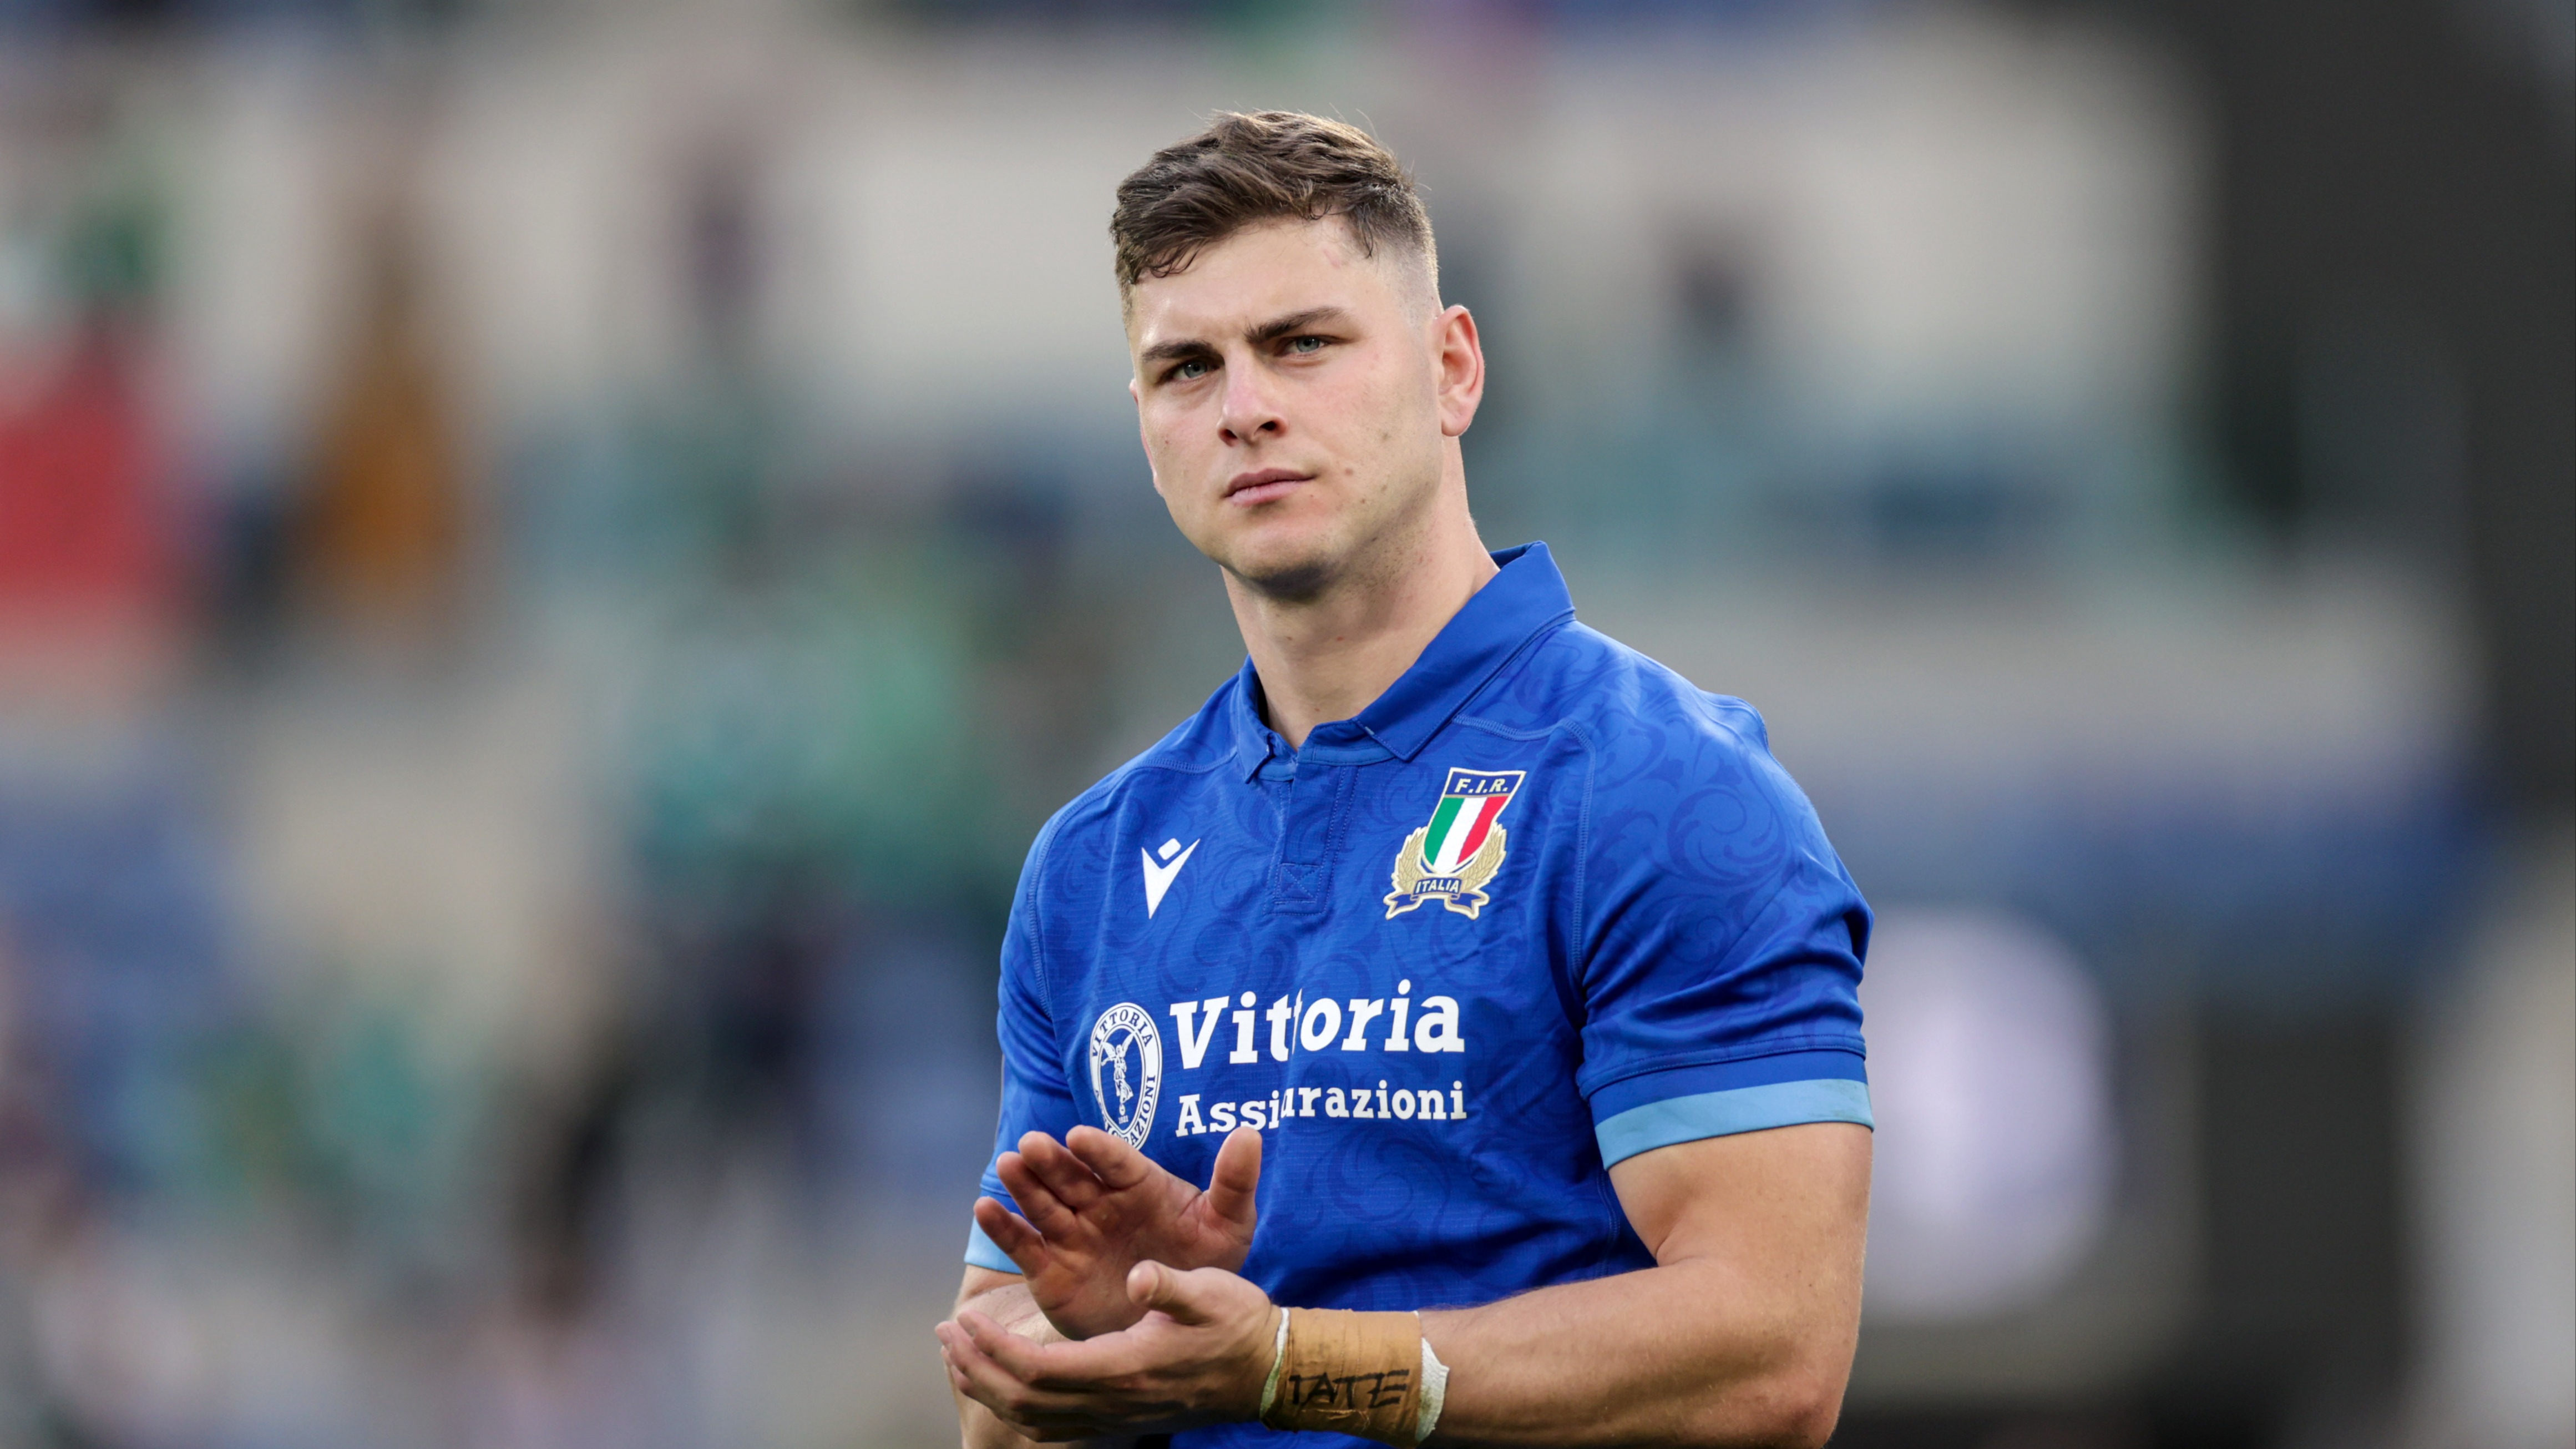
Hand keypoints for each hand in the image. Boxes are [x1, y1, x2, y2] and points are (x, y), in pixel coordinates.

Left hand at [938, 1260, 1277, 1441]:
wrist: (1264, 1372)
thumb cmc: (1237, 1324)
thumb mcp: (1210, 1291)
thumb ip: (1170, 1286)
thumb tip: (1139, 1276)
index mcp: (1124, 1366)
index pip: (1038, 1369)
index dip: (994, 1346)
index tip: (968, 1317)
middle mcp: (1112, 1400)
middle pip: (1023, 1399)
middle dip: (976, 1368)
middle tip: (945, 1334)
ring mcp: (1114, 1416)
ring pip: (1033, 1418)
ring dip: (989, 1388)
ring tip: (960, 1355)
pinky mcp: (1118, 1419)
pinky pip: (1051, 1425)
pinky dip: (1015, 1404)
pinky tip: (1003, 1381)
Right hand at [976, 1124, 1260, 1338]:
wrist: (1178, 1320)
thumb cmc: (1204, 1263)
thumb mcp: (1227, 1225)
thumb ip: (1234, 1182)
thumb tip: (1251, 1133)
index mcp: (1139, 1186)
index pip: (1118, 1162)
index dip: (1100, 1150)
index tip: (1080, 1137)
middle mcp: (1100, 1203)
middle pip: (1072, 1176)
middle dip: (1053, 1160)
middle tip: (1032, 1145)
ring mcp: (1073, 1234)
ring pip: (1044, 1204)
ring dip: (1024, 1184)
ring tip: (1009, 1164)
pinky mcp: (1052, 1268)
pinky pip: (1024, 1245)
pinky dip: (1004, 1227)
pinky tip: (985, 1209)